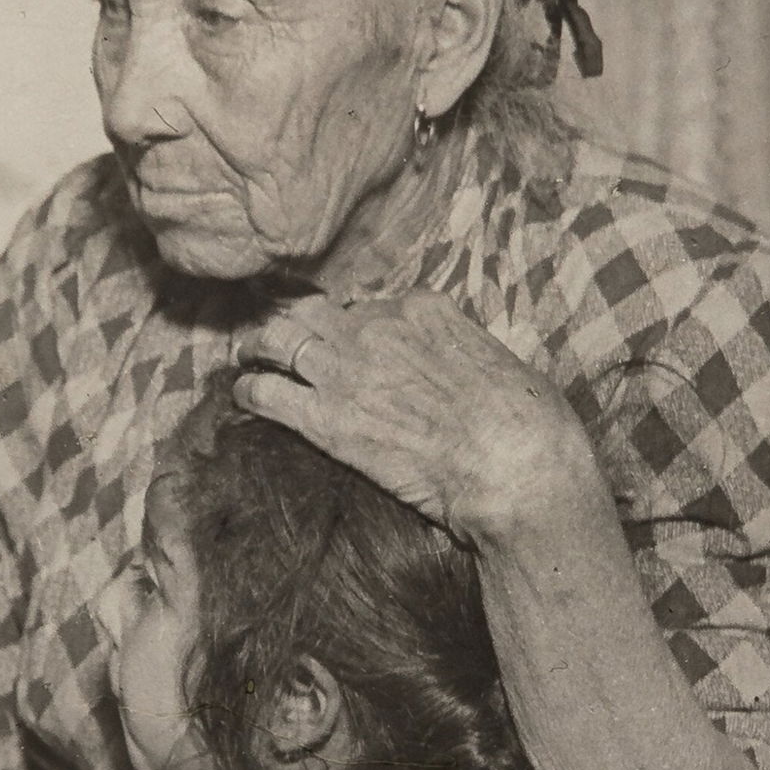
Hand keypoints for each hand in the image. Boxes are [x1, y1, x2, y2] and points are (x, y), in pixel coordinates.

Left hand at [233, 290, 589, 542]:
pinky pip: (267, 392)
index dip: (351, 323)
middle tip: (272, 331)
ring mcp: (347, 370)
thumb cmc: (527, 423)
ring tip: (247, 356)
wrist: (513, 464)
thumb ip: (464, 353)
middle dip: (288, 317)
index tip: (343, 338)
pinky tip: (241, 398)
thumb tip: (461, 368)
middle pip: (312, 309)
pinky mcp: (326, 419)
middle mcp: (377, 328)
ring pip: (277, 340)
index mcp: (424, 309)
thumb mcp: (500, 363)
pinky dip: (248, 392)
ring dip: (256, 346)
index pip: (369, 305)